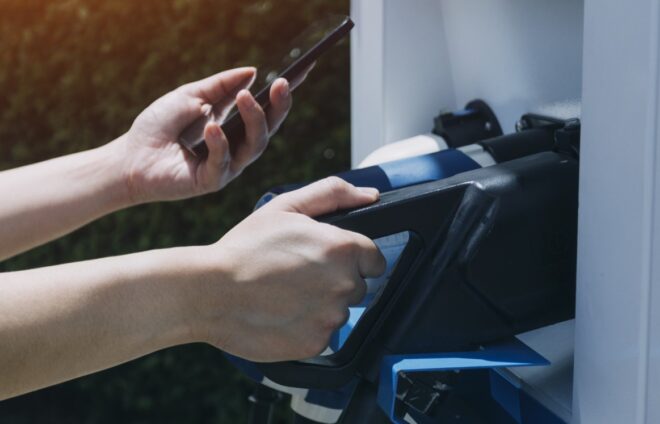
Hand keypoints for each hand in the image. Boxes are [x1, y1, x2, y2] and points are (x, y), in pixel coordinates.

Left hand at [114, 67, 293, 203]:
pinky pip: (223, 162)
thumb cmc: (158, 126)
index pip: (265, 110)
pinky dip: (219, 142)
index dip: (282, 95)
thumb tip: (253, 72)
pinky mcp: (211, 181)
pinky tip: (211, 126)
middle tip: (282, 84)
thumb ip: (221, 85)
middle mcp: (236, 148)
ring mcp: (227, 166)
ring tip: (245, 97)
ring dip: (253, 120)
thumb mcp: (190, 95)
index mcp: (234, 127)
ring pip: (254, 147)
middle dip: (278, 107)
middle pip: (267, 130)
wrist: (130, 156)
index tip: (301, 73)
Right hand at [191, 177, 385, 361]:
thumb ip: (333, 193)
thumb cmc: (245, 248)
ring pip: (339, 312)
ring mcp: (331, 317)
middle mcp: (345, 284)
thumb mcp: (286, 206)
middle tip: (297, 275)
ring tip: (284, 294)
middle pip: (358, 287)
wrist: (210, 292)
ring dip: (320, 305)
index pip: (374, 260)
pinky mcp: (317, 343)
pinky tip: (281, 313)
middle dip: (335, 281)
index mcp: (343, 248)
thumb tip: (370, 195)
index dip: (352, 258)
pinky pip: (322, 335)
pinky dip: (306, 327)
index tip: (328, 260)